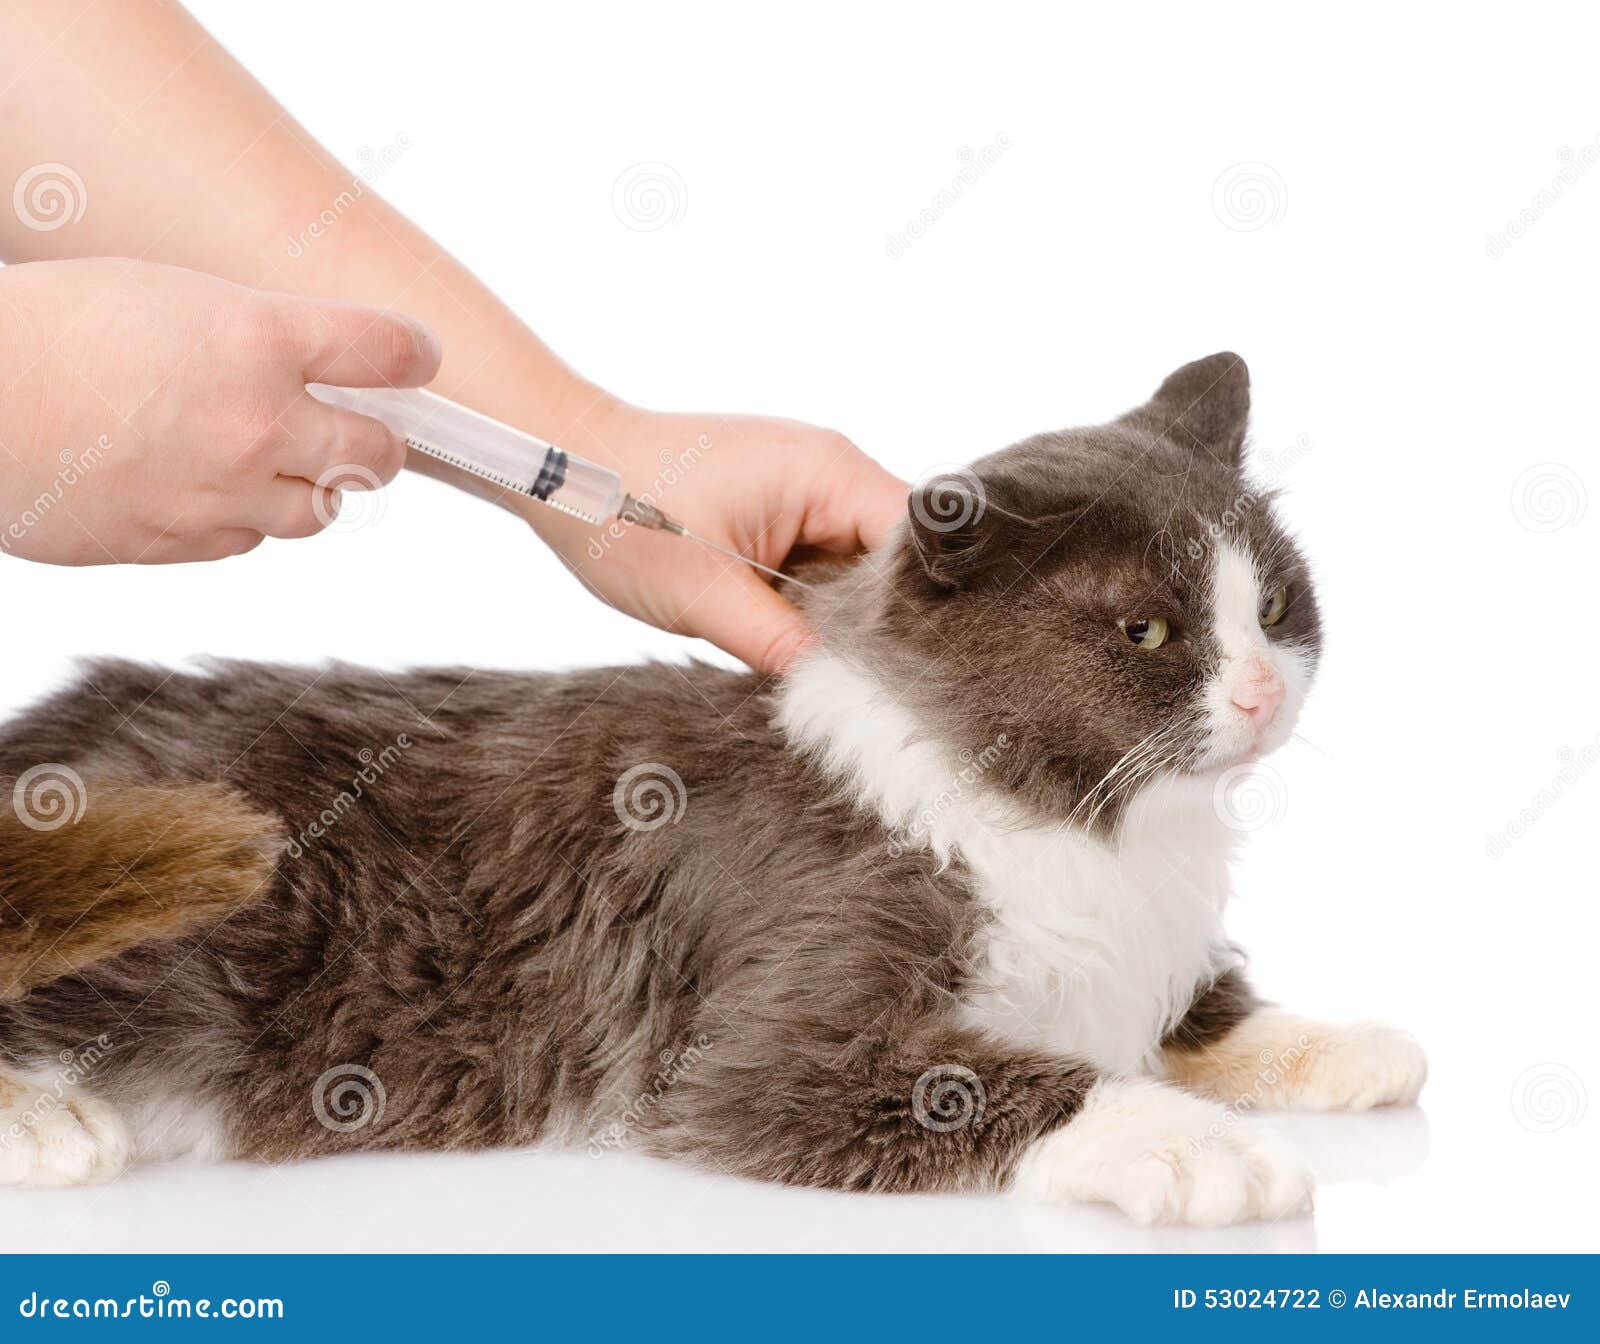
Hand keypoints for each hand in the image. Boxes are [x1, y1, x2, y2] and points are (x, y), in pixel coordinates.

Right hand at [0, 258, 439, 564]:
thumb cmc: (52, 330)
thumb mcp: (169, 296)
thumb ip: (254, 334)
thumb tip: (315, 361)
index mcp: (256, 339)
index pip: (383, 349)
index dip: (412, 353)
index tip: (418, 356)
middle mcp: (257, 422)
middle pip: (378, 454)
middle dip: (381, 444)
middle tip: (370, 433)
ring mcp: (224, 490)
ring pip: (319, 512)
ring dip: (312, 489)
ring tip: (278, 463)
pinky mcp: (183, 540)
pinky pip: (248, 539)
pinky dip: (243, 517)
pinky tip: (206, 485)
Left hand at [533, 400, 907, 673]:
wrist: (557, 471)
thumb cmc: (621, 513)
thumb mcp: (707, 598)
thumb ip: (786, 648)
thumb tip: (846, 698)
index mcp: (827, 471)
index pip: (916, 540)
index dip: (924, 605)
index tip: (917, 668)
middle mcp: (829, 469)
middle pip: (896, 557)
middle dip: (884, 619)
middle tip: (877, 683)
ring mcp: (805, 487)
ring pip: (859, 567)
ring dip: (845, 614)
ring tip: (834, 665)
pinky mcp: (779, 508)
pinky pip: (822, 562)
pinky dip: (814, 603)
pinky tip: (799, 639)